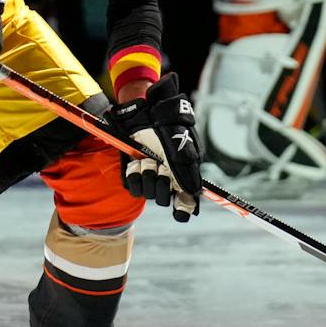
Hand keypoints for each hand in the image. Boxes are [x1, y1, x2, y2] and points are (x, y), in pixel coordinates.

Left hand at [107, 72, 202, 221]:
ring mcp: (149, 178)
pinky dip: (134, 174)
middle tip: (160, 165)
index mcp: (183, 175)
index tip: (180, 212)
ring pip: (148, 193)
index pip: (185, 202)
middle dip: (161, 182)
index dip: (183, 209)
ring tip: (147, 157)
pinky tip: (136, 161)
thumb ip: (188, 167)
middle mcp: (166, 179)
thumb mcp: (182, 142)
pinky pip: (133, 187)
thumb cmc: (167, 125)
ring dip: (147, 173)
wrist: (144, 114)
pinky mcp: (132, 175)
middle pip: (164, 199)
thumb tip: (193, 192)